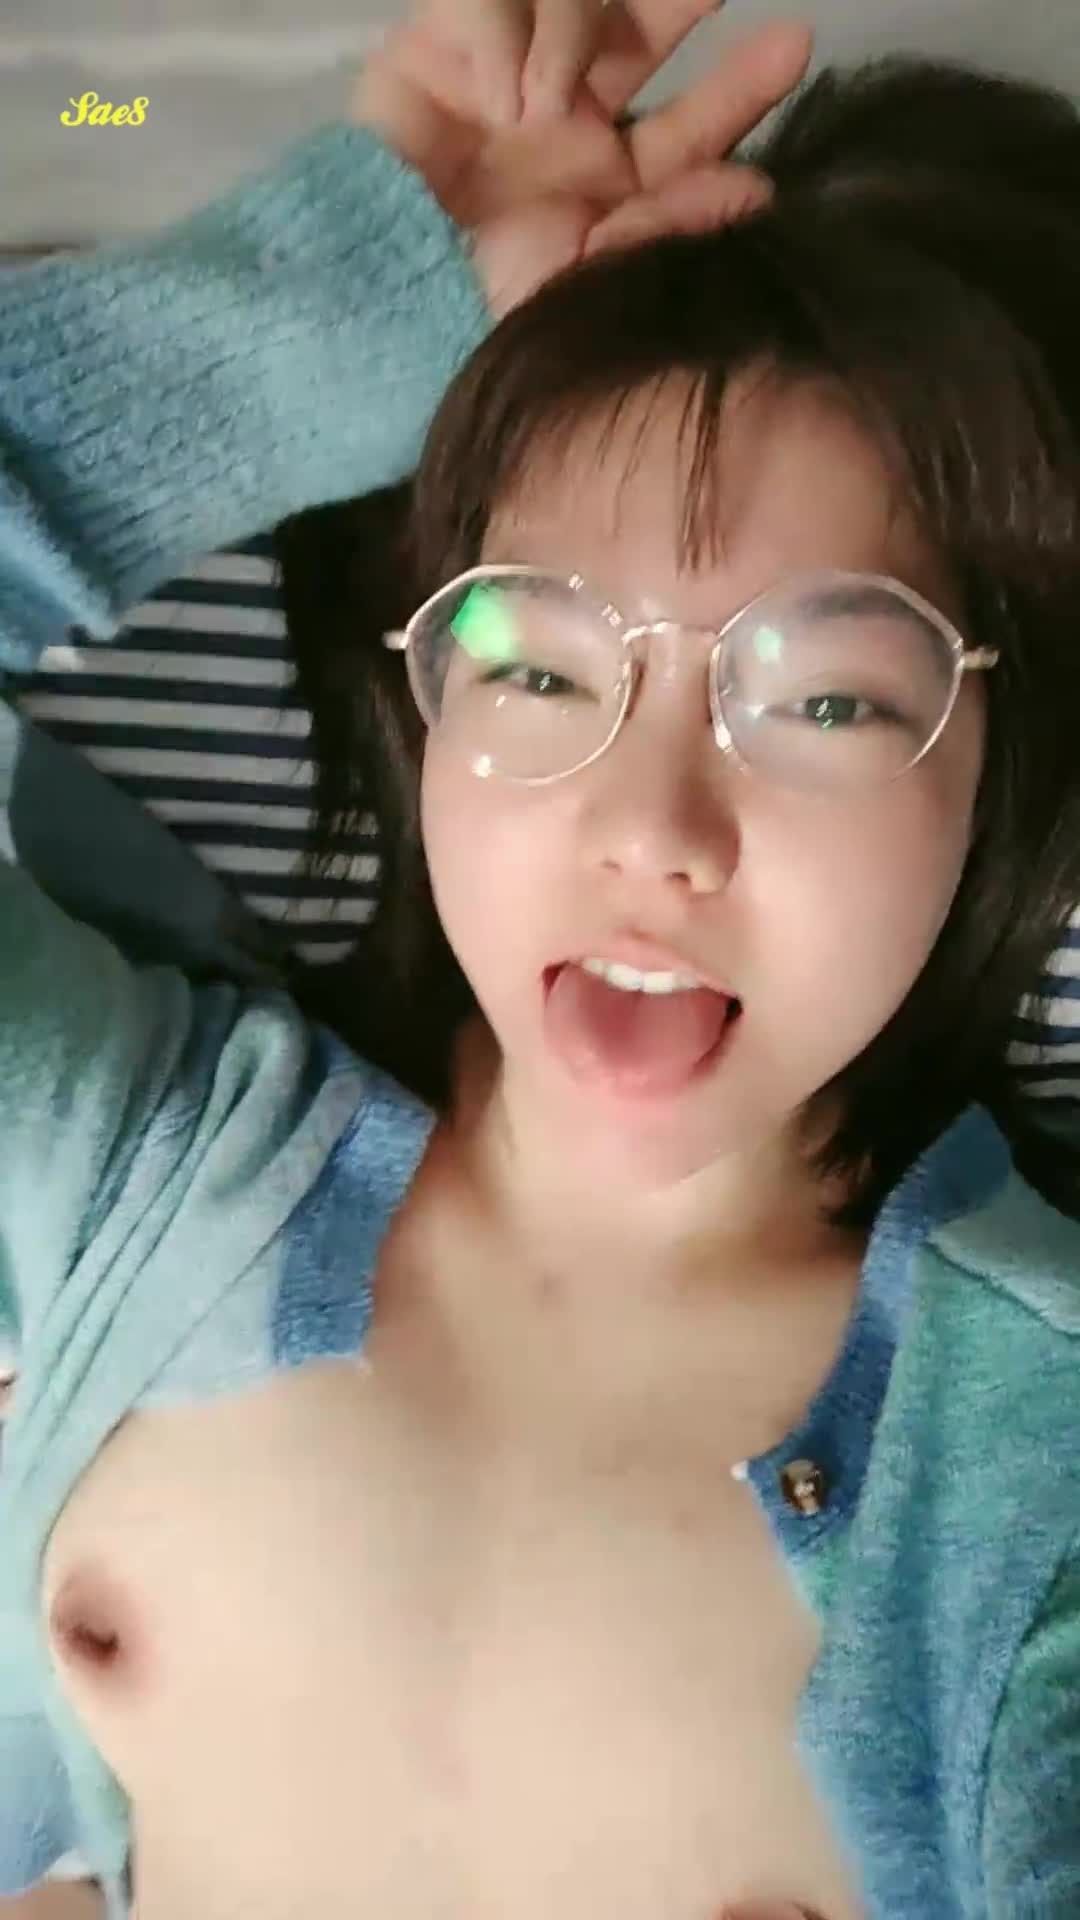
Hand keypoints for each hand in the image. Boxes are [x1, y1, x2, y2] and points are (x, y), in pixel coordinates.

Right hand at [355, 0, 812, 314]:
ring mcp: (508, 76)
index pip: (691, 123)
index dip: (741, 85)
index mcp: (608, 179)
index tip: (794, 46)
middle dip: (677, 2)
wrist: (376, 297)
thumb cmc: (476, 306)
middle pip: (640, 34)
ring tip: (541, 105)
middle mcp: (568, 117)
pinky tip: (499, 95)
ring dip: (569, 37)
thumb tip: (757, 189)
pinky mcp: (438, 46)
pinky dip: (502, 33)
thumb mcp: (583, 279)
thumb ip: (663, 230)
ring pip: (571, 3)